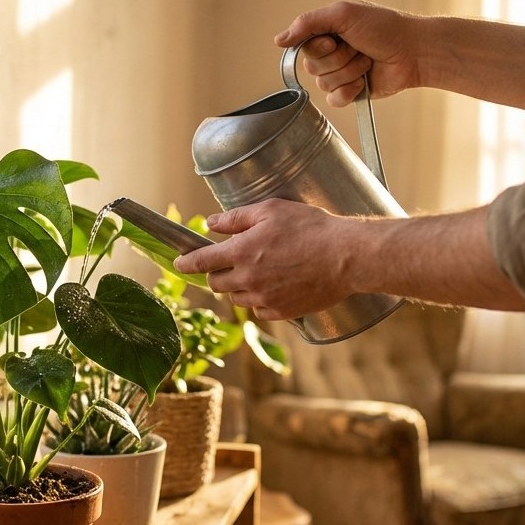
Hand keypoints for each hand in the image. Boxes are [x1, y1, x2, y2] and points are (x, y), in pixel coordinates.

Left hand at [173, 199, 355, 321]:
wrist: (345, 257)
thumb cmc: (311, 228)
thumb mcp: (271, 210)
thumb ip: (236, 218)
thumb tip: (211, 223)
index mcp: (241, 252)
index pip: (202, 261)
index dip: (186, 263)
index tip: (179, 264)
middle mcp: (248, 279)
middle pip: (216, 283)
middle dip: (217, 273)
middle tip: (229, 263)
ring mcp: (263, 299)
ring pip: (236, 299)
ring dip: (238, 288)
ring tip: (256, 273)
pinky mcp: (280, 313)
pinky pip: (258, 310)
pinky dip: (259, 300)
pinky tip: (273, 287)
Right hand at [275, 0, 423, 106]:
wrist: (413, 52)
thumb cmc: (384, 28)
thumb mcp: (343, 14)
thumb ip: (307, 23)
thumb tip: (278, 41)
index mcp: (326, 32)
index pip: (302, 45)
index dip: (318, 46)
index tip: (335, 39)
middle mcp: (330, 53)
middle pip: (311, 67)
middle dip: (338, 59)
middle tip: (358, 48)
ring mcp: (340, 73)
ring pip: (323, 83)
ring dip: (348, 71)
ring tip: (367, 61)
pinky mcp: (350, 93)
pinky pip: (333, 100)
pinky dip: (349, 91)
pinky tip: (364, 81)